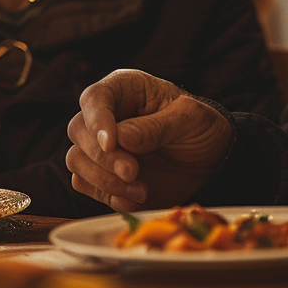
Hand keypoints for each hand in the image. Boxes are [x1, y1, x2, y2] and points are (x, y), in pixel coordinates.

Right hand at [66, 69, 233, 210]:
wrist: (211, 162)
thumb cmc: (200, 127)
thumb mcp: (190, 118)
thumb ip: (157, 126)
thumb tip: (121, 137)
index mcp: (125, 89)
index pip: (95, 97)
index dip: (97, 120)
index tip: (111, 143)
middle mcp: (107, 116)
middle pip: (78, 130)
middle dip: (102, 156)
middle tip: (132, 171)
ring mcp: (102, 147)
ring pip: (76, 160)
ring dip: (104, 179)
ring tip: (141, 189)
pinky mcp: (103, 176)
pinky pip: (87, 187)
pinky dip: (108, 196)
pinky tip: (137, 198)